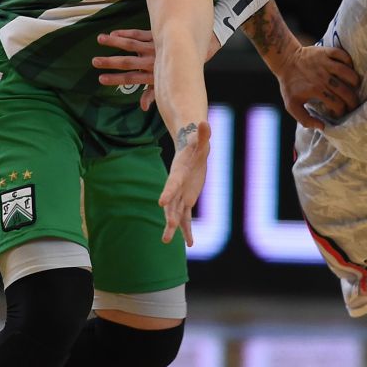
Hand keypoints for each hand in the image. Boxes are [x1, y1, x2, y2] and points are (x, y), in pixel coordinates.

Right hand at [93, 29, 220, 110]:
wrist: (202, 51)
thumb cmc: (182, 72)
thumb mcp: (168, 85)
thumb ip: (153, 94)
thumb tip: (143, 107)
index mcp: (154, 74)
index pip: (131, 79)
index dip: (115, 80)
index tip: (100, 79)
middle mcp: (152, 61)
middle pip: (127, 62)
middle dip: (110, 62)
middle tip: (94, 62)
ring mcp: (154, 48)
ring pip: (131, 45)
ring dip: (115, 42)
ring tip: (100, 39)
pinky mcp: (158, 37)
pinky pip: (140, 34)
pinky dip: (127, 33)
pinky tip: (115, 32)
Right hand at [159, 120, 210, 244]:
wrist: (190, 153)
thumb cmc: (196, 146)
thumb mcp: (201, 140)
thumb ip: (203, 133)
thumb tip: (204, 122)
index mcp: (178, 173)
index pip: (172, 184)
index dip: (168, 192)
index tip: (161, 203)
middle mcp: (177, 187)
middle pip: (172, 203)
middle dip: (170, 215)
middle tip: (169, 228)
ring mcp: (181, 195)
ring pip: (175, 214)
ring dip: (173, 227)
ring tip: (166, 241)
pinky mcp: (186, 201)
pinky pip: (187, 218)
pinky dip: (188, 230)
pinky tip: (189, 243)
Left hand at [277, 45, 360, 129]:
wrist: (285, 60)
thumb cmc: (289, 85)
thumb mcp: (292, 105)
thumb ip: (304, 119)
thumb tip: (321, 126)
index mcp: (315, 90)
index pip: (336, 104)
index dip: (341, 112)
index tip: (341, 113)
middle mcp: (322, 77)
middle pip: (345, 91)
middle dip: (353, 101)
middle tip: (355, 105)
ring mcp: (325, 63)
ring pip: (347, 72)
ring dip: (354, 81)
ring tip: (356, 86)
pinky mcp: (326, 52)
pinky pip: (342, 55)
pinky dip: (349, 61)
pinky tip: (349, 68)